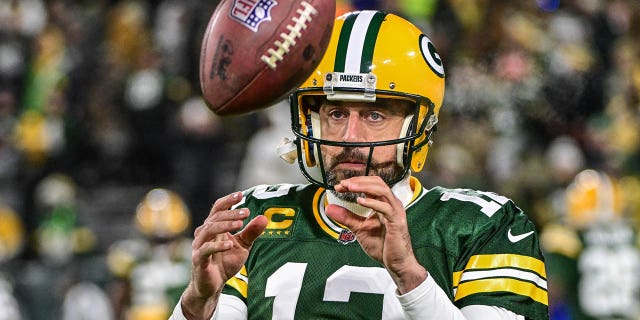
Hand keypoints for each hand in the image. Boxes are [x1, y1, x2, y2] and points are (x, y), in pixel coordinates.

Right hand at [182, 191, 267, 319]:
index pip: (218, 209)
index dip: (228, 200)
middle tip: (247, 212)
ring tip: (240, 224)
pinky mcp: (198, 260)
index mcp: (213, 228)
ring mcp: (199, 246)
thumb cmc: (225, 263)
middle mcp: (204, 234)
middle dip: (231, 213)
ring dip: (225, 225)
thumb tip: (263, 218)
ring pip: (208, 229)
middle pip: (215, 217)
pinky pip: (205, 249)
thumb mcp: (243, 247)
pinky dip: (218, 246)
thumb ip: (251, 233)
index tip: (241, 194)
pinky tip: (230, 245)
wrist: (213, 285)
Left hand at [325, 176, 426, 293]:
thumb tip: (329, 208)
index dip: (355, 182)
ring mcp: (395, 211)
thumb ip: (346, 217)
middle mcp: (391, 204)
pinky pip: (385, 208)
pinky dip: (372, 202)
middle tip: (343, 184)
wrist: (396, 263)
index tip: (339, 186)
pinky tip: (359, 201)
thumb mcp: (359, 229)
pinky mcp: (396, 221)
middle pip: (377, 182)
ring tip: (350, 187)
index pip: (370, 185)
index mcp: (383, 203)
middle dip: (359, 181)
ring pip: (382, 190)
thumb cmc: (382, 245)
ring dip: (364, 187)